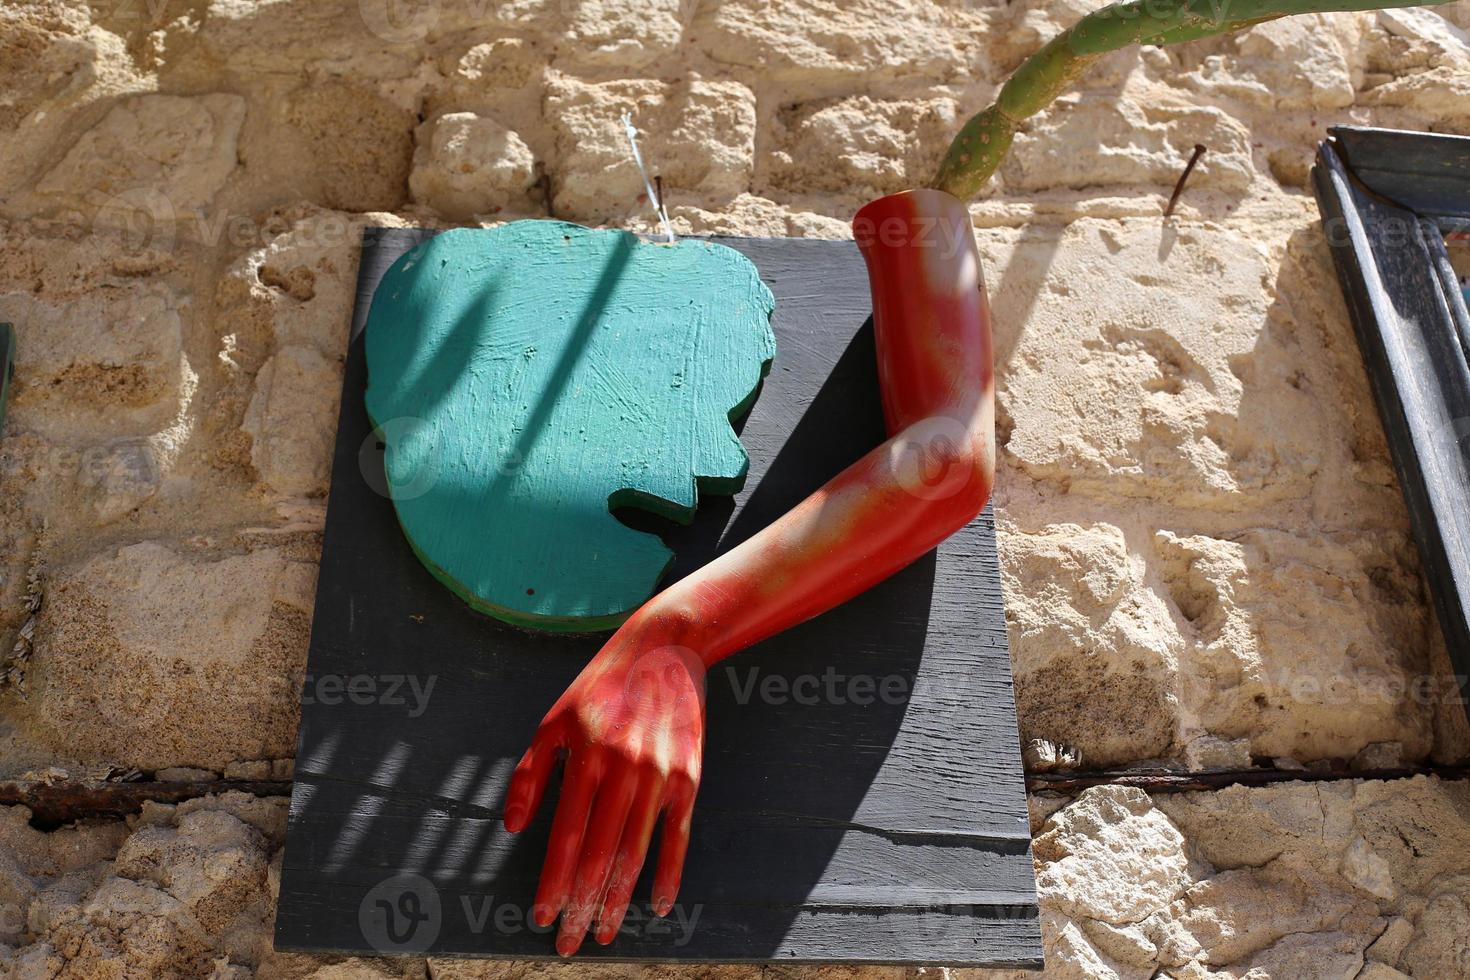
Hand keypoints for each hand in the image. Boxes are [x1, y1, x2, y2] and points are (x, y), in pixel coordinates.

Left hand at [503, 628, 706, 955]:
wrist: (665, 648)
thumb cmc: (600, 686)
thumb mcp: (552, 720)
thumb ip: (530, 774)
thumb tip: (513, 828)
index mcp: (585, 756)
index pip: (565, 837)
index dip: (553, 883)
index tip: (542, 918)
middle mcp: (623, 769)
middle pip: (599, 855)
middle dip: (582, 906)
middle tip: (569, 944)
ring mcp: (660, 776)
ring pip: (635, 854)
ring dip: (618, 901)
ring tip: (604, 932)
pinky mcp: (689, 778)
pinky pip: (678, 838)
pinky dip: (670, 876)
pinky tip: (659, 907)